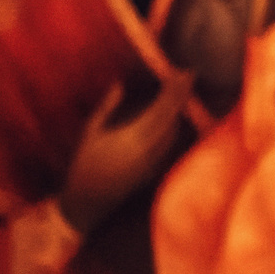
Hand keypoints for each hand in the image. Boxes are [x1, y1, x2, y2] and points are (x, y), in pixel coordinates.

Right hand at [60, 77, 192, 233]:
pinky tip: (174, 115)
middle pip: (172, 116)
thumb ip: (107, 108)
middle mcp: (148, 149)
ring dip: (179, 109)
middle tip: (189, 75)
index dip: (174, 91)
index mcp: (132, 138)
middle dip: (181, 94)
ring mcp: (154, 160)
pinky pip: (169, 142)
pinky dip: (173, 125)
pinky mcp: (155, 168)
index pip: (160, 109)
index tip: (181, 73)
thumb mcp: (91, 132)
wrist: (89, 200)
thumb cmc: (85, 164)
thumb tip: (120, 85)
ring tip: (183, 89)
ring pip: (173, 129)